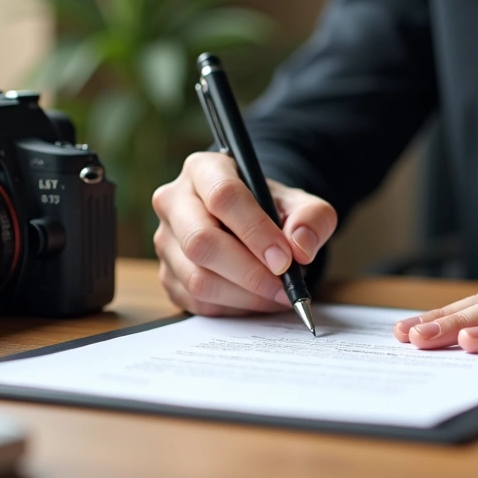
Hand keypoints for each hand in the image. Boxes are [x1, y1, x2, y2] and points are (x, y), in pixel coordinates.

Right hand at [153, 152, 336, 315]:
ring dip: (245, 295)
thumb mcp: (300, 204)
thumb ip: (312, 218)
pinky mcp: (167, 275)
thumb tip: (300, 247)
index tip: (285, 258)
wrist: (249, 224)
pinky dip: (234, 308)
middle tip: (284, 286)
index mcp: (204, 169)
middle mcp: (174, 201)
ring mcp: (165, 240)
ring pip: (198, 278)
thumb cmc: (270, 209)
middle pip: (202, 241)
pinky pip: (197, 302)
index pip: (223, 196)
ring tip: (277, 294)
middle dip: (249, 272)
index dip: (256, 231)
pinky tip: (257, 299)